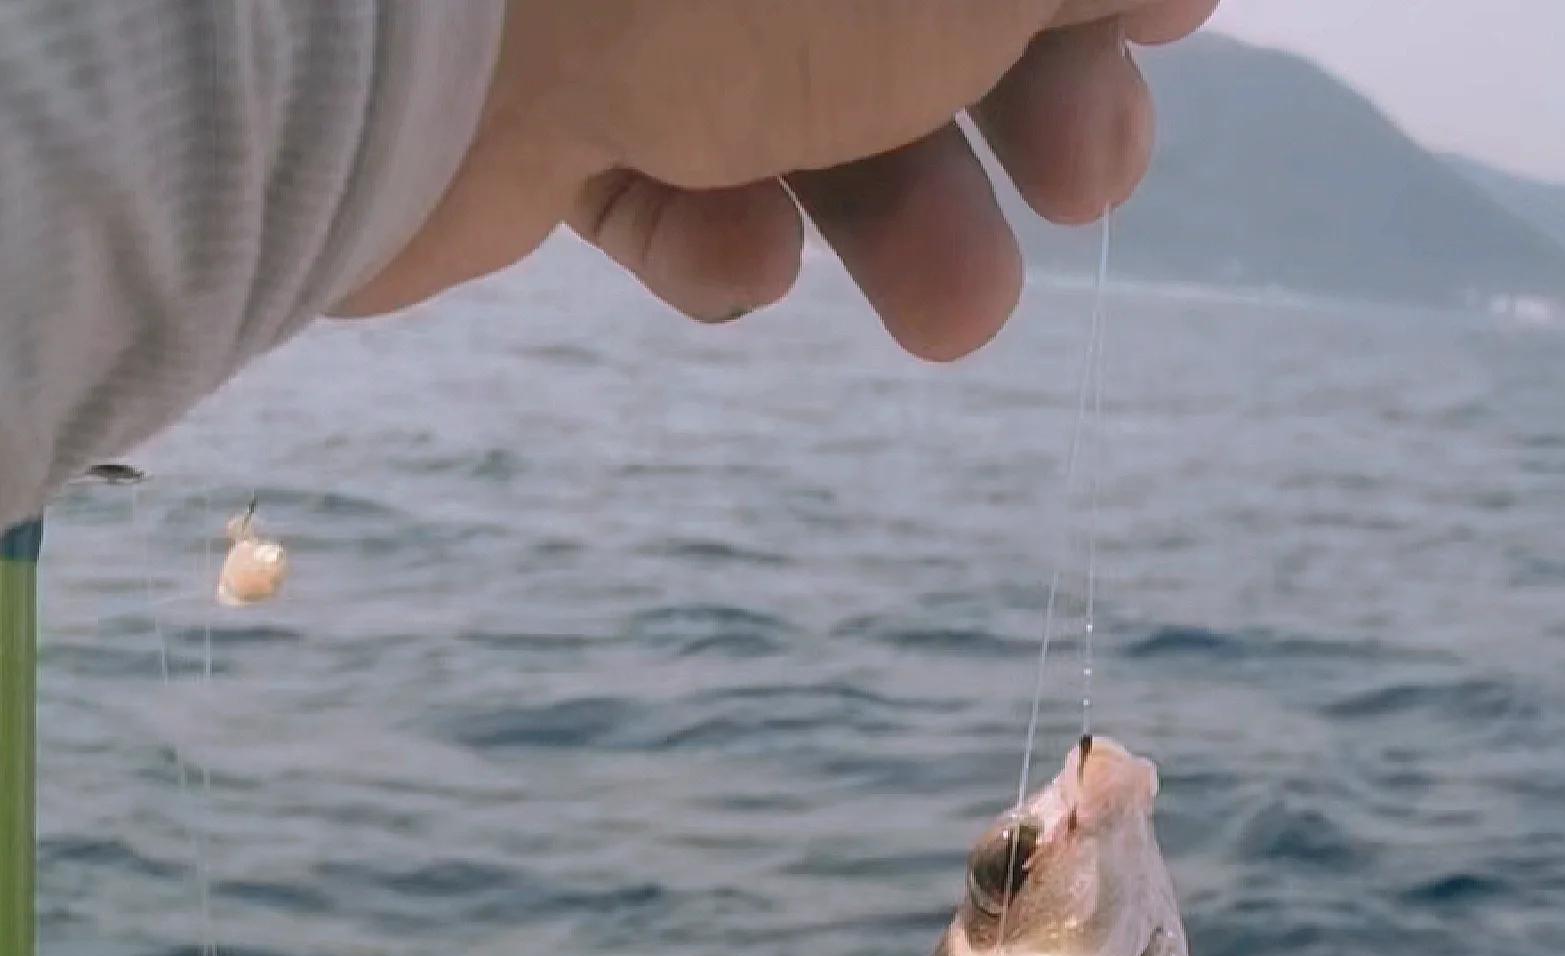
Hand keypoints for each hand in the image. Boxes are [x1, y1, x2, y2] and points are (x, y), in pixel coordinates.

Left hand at [341, 1, 1218, 356]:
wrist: (399, 41)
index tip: (1165, 22)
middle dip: (1028, 95)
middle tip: (1090, 183)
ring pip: (795, 95)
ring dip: (903, 216)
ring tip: (953, 316)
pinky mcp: (521, 92)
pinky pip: (653, 174)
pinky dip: (712, 233)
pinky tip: (728, 257)